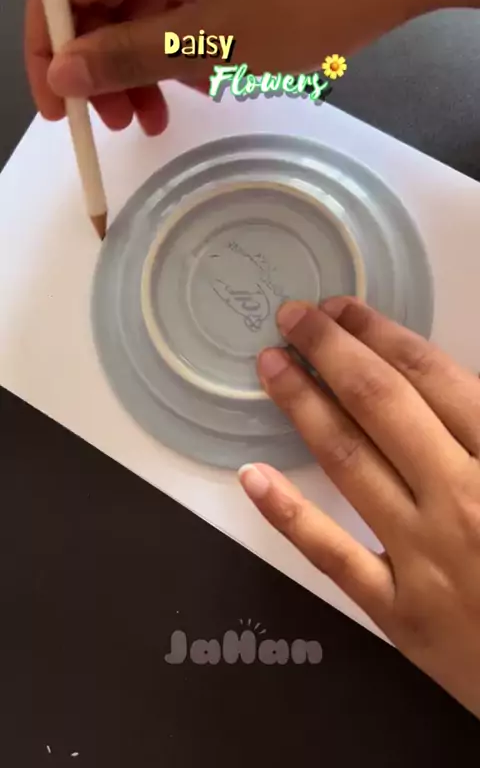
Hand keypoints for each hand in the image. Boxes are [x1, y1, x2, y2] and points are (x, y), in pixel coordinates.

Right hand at [25, 0, 469, 134]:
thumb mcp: (213, 40)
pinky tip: (192, 86)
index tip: (59, 107)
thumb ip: (128, 56)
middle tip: (117, 124)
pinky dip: (172, 51)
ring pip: (132, 8)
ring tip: (157, 118)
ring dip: (136, 66)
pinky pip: (171, 6)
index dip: (49, 45)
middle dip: (98, 65)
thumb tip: (65, 72)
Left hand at [239, 297, 479, 718]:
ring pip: (349, 463)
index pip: (431, 378)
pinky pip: (332, 555)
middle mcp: (462, 500)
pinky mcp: (399, 612)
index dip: (380, 335)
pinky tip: (252, 477)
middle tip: (292, 319)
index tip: (341, 309)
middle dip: (332, 353)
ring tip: (271, 367)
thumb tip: (448, 383)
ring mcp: (425, 557)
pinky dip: (288, 514)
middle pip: (382, 407)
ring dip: (303, 407)